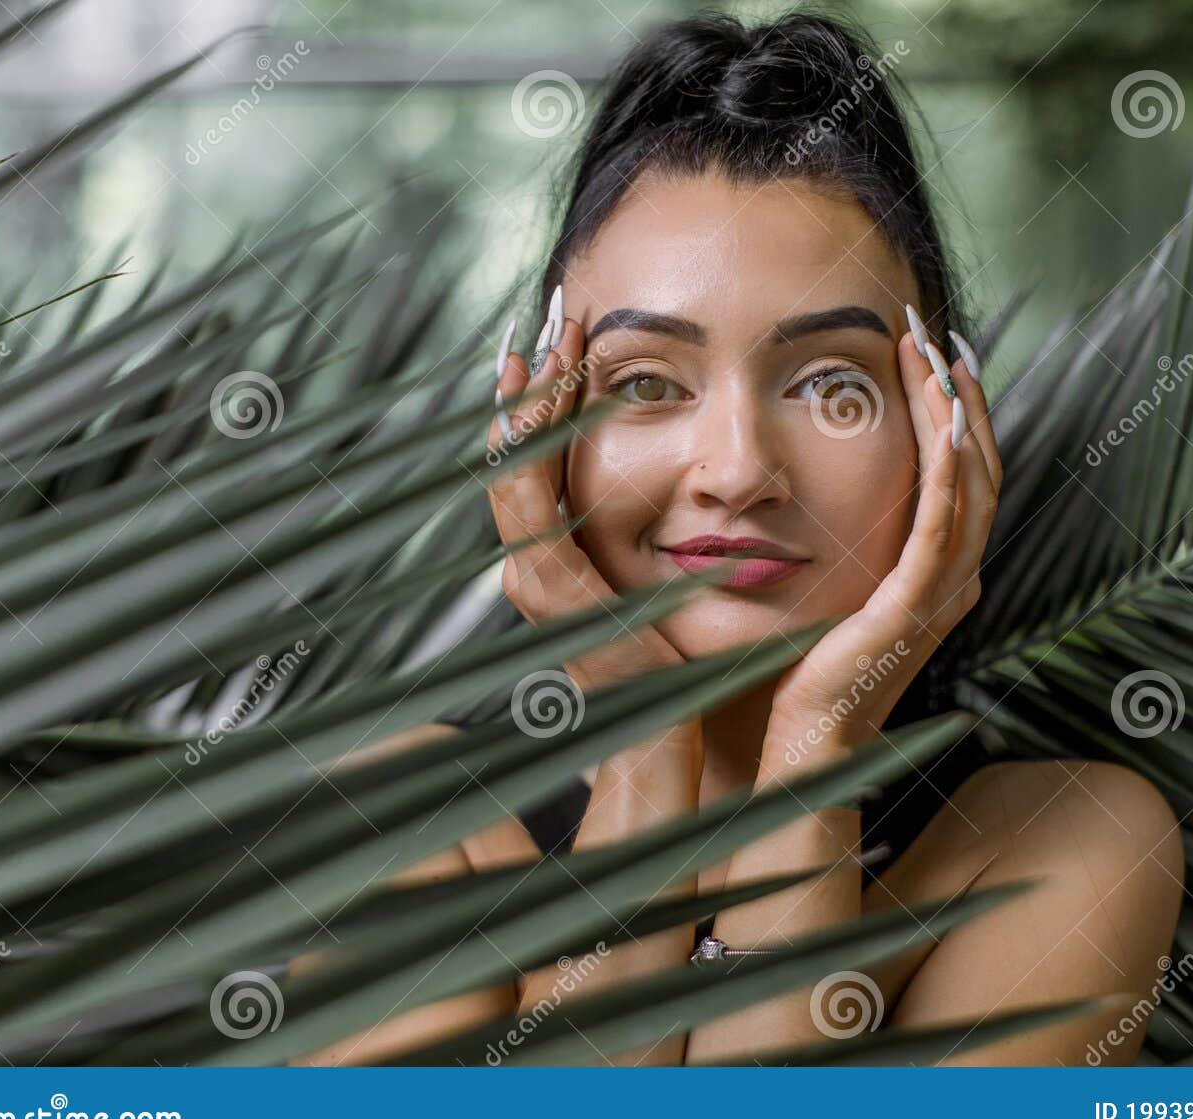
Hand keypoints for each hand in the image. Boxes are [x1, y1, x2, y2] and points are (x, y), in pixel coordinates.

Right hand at [485, 312, 687, 693]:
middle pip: (514, 457)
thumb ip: (646, 537)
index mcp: (553, 559)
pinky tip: (540, 404)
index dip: (542, 403)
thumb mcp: (657, 579)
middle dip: (530, 386)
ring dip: (528, 404)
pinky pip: (530, 504)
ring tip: (544, 345)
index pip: (535, 465)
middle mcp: (530, 565)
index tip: (562, 344)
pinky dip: (532, 450)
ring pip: (513, 471)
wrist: (667, 725)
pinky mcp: (550, 590)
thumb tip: (680, 486)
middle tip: (549, 320)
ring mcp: (532, 578)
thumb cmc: (674, 659)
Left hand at [763, 322, 1001, 772]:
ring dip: (956, 415)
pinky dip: (950, 471)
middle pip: (979, 466)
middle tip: (938, 335)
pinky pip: (943, 525)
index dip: (955, 411)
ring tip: (938, 356)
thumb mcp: (839, 590)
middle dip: (960, 396)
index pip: (964, 473)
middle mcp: (955, 578)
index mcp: (940, 572)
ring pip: (971, 484)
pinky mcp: (915, 605)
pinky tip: (943, 424)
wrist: (809, 742)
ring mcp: (943, 592)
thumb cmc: (810, 671)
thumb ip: (850, 544)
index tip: (933, 355)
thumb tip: (819, 489)